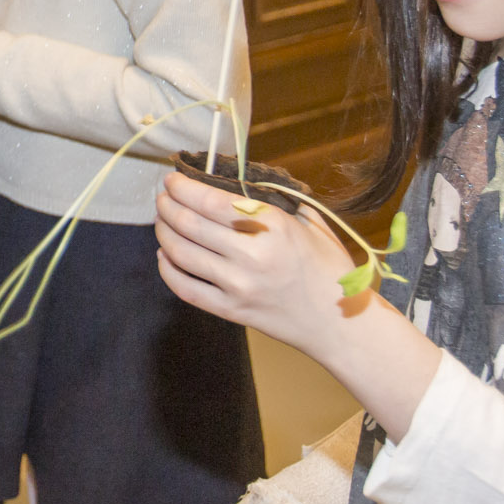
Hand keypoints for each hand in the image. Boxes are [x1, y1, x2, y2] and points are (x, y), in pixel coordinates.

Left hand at [154, 171, 364, 352]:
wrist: (341, 324)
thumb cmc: (329, 269)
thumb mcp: (312, 223)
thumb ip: (278, 199)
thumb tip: (240, 179)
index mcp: (273, 226)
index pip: (211, 200)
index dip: (183, 187)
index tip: (172, 180)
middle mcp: (252, 255)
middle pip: (189, 223)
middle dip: (167, 206)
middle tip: (162, 198)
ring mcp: (240, 286)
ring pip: (181, 253)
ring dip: (164, 231)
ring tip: (162, 221)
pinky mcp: (233, 312)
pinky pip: (186, 288)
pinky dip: (167, 269)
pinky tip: (165, 255)